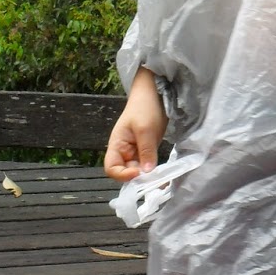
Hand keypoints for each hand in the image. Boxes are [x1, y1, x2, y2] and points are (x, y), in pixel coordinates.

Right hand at [104, 68, 167, 182]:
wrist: (155, 92)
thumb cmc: (144, 107)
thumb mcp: (145, 129)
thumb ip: (146, 152)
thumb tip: (147, 174)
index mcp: (117, 145)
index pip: (111, 168)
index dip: (122, 175)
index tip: (138, 174)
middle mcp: (124, 151)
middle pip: (126, 172)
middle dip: (138, 179)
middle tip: (155, 182)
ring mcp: (136, 151)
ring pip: (138, 171)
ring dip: (148, 177)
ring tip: (162, 182)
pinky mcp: (147, 150)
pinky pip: (147, 165)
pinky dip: (154, 171)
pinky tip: (164, 175)